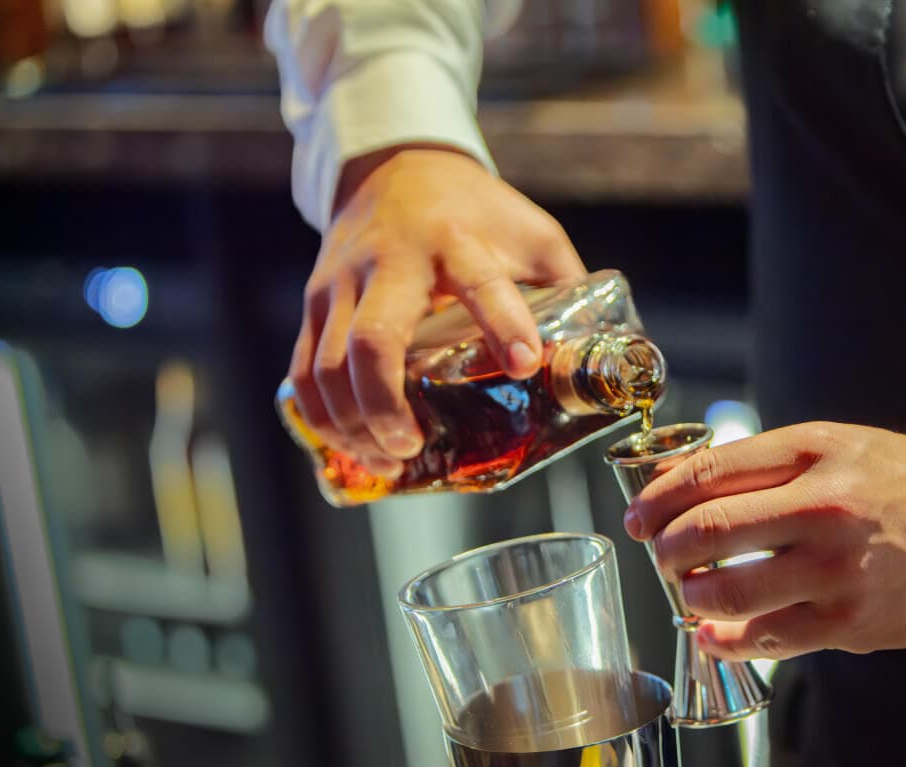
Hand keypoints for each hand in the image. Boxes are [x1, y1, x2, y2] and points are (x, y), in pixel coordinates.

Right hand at [289, 146, 584, 475]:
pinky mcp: (315, 304)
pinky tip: (352, 447)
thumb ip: (567, 286)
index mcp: (454, 240)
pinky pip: (303, 369)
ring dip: (352, 424)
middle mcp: (389, 261)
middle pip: (373, 341)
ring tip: (388, 462)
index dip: (503, 323)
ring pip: (326, 365)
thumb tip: (602, 360)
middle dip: (386, 404)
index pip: (478, 282)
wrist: (392, 166)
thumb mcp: (532, 232)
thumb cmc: (473, 211)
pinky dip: (323, 417)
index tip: (527, 363)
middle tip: (411, 448)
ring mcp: (341, 283)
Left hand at [622, 422, 905, 660]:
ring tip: (691, 593)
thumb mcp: (832, 447)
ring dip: (689, 597)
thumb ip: (755, 462)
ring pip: (724, 592)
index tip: (638, 517)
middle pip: (706, 532)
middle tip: (660, 556)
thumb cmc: (897, 484)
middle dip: (663, 549)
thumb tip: (672, 479)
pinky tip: (713, 631)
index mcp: (814, 453)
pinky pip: (763, 639)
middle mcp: (824, 508)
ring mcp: (836, 570)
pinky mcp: (847, 624)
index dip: (656, 499)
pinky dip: (723, 638)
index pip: (708, 472)